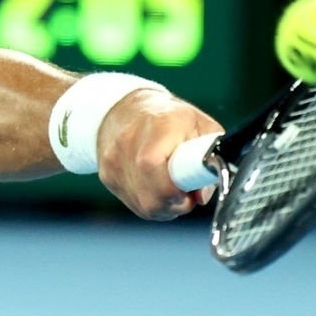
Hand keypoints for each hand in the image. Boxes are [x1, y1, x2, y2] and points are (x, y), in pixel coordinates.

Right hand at [95, 89, 222, 220]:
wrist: (124, 109)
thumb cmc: (168, 118)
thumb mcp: (199, 125)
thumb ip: (209, 158)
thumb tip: (201, 196)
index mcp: (159, 124)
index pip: (154, 166)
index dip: (177, 190)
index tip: (191, 193)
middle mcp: (129, 142)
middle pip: (151, 196)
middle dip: (175, 203)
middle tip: (187, 193)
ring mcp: (114, 162)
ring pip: (144, 206)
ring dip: (164, 205)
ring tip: (173, 188)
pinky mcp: (107, 176)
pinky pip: (134, 204)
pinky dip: (150, 202)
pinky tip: (156, 187)